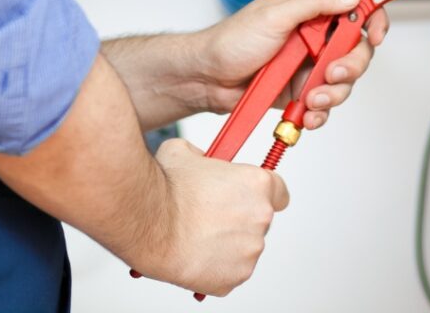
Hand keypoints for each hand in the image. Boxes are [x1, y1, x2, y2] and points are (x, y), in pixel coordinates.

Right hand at [140, 137, 288, 295]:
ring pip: (243, 246)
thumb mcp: (185, 151)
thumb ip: (204, 156)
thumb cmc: (168, 188)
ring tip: (197, 231)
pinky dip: (216, 264)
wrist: (149, 221)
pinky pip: (230, 269)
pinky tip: (195, 250)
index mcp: (257, 184)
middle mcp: (260, 217)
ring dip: (227, 240)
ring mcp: (249, 251)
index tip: (250, 195)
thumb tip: (202, 160)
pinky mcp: (234, 277)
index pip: (279, 191)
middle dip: (239, 216)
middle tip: (212, 213)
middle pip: (259, 219)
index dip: (263, 192)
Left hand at [196, 0, 388, 130]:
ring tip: (310, 97)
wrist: (207, 78)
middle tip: (333, 73)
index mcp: (308, 8)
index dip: (370, 17)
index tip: (375, 33)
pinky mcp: (300, 89)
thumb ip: (314, 3)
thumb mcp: (274, 15)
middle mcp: (312, 35)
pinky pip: (324, 102)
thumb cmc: (230, 40)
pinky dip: (319, 111)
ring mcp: (307, 64)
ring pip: (342, 80)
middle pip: (355, 49)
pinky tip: (307, 112)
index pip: (352, 5)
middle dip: (350, 65)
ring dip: (332, 92)